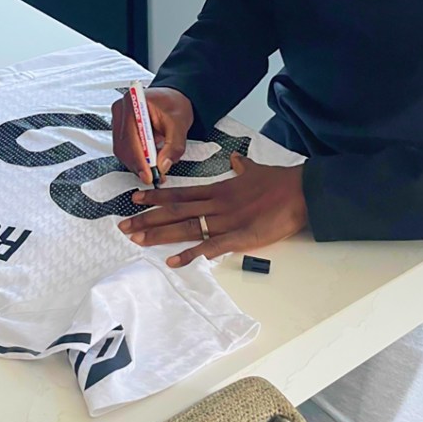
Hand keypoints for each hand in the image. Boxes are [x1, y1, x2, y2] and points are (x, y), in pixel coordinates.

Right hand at [111, 86, 193, 184]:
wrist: (172, 98)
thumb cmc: (174, 104)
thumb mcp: (180, 124)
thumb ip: (173, 146)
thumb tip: (163, 165)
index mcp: (134, 102)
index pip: (131, 136)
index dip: (139, 159)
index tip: (149, 174)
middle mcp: (121, 109)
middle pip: (123, 146)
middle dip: (139, 165)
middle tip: (154, 177)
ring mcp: (118, 119)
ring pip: (122, 150)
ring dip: (137, 164)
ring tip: (155, 169)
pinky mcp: (120, 128)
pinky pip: (124, 149)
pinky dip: (136, 159)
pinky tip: (149, 161)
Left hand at [118, 153, 307, 266]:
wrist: (299, 191)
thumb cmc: (278, 181)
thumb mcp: (255, 169)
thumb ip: (242, 167)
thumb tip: (236, 159)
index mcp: (219, 189)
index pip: (180, 194)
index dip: (156, 197)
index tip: (134, 199)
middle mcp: (216, 204)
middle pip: (175, 211)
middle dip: (148, 218)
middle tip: (123, 226)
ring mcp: (225, 221)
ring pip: (185, 227)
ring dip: (159, 234)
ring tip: (136, 239)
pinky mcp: (239, 237)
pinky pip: (209, 247)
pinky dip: (190, 255)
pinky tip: (172, 261)